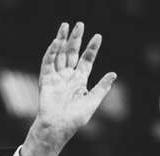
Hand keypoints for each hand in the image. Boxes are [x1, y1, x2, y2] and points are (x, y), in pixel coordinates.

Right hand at [19, 22, 116, 155]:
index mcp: (80, 81)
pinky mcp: (46, 80)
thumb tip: (113, 74)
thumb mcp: (92, 102)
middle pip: (72, 53)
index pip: (86, 61)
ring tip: (66, 26)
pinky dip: (52, 52)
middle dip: (76, 39)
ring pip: (60, 54)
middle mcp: (68, 77)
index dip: (92, 49)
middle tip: (80, 24)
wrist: (58, 127)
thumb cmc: (75, 119)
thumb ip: (101, 88)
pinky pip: (48, 62)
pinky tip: (57, 41)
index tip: (98, 37)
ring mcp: (57, 77)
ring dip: (62, 40)